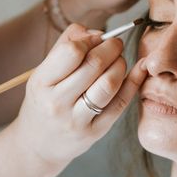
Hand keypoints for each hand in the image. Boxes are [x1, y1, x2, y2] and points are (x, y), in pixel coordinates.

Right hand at [10, 24, 146, 168]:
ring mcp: (76, 120)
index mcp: (41, 82)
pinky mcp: (94, 132)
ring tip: (119, 60)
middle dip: (111, 47)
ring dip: (121, 64)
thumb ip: (66, 46)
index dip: (90, 39)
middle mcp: (56, 103)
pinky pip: (120, 104)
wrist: (37, 145)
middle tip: (116, 43)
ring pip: (109, 84)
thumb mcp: (43, 73)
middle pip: (94, 65)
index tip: (97, 37)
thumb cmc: (43, 101)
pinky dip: (134, 82)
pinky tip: (139, 70)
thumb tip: (96, 31)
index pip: (71, 52)